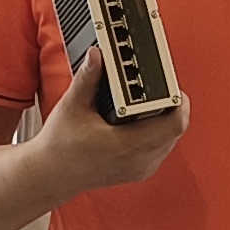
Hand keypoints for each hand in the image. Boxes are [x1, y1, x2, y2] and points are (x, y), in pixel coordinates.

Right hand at [23, 53, 186, 202]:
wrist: (52, 175)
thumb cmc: (59, 145)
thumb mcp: (72, 106)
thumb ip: (88, 78)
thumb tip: (98, 54)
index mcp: (125, 145)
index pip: (173, 123)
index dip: (176, 99)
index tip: (167, 81)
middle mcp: (138, 160)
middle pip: (176, 128)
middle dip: (172, 103)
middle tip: (159, 84)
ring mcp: (141, 168)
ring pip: (172, 138)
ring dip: (168, 118)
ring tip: (154, 99)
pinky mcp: (141, 171)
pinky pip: (163, 148)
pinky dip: (160, 132)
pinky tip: (147, 118)